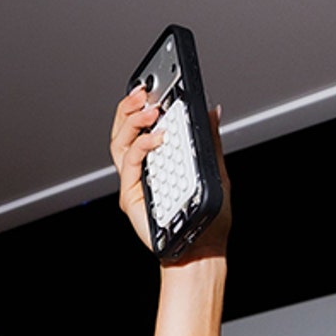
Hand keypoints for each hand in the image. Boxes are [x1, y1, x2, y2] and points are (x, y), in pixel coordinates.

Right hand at [109, 86, 232, 260]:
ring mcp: (135, 181)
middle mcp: (143, 169)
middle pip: (123, 129)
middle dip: (129, 107)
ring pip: (119, 142)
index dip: (141, 104)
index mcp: (160, 160)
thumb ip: (210, 140)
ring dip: (131, 121)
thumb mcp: (216, 171)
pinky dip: (142, 145)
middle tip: (144, 91)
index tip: (151, 84)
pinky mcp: (131, 195)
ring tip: (150, 108)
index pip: (142, 125)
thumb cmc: (210, 220)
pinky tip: (158, 136)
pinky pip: (131, 163)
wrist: (204, 251)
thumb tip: (213, 110)